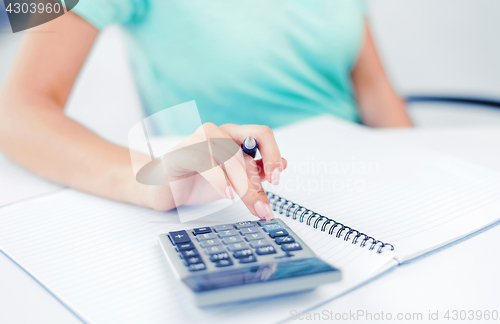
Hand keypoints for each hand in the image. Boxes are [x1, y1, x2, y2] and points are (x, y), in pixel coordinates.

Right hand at [139, 123, 286, 219]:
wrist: (163, 189)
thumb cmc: (198, 181)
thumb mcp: (235, 180)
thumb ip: (257, 172)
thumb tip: (283, 165)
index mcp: (233, 135)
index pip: (261, 134)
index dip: (273, 153)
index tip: (276, 178)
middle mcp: (217, 132)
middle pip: (246, 152)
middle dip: (257, 184)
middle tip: (263, 208)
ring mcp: (197, 140)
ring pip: (229, 156)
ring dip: (243, 184)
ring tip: (248, 205)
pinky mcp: (181, 153)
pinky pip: (205, 162)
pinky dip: (220, 180)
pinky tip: (228, 194)